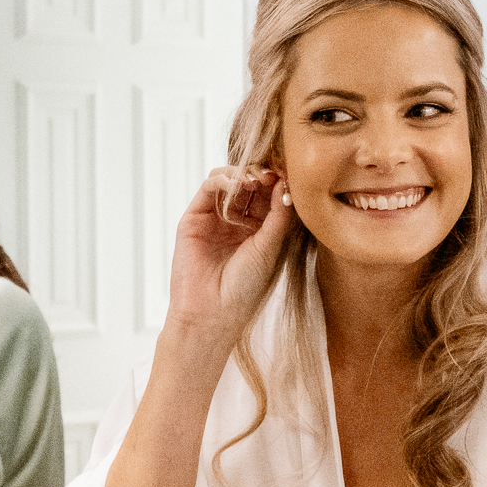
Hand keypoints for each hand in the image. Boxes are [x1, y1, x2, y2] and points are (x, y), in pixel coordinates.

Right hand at [165, 166, 294, 348]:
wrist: (212, 313)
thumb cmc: (245, 289)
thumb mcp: (270, 247)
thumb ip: (279, 213)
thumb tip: (286, 181)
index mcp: (260, 230)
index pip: (270, 194)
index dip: (279, 182)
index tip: (291, 175)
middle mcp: (238, 221)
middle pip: (251, 183)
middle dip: (262, 174)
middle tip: (273, 173)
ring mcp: (216, 218)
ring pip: (230, 181)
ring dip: (244, 173)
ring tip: (257, 179)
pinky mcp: (195, 217)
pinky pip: (209, 188)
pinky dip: (223, 179)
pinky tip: (238, 183)